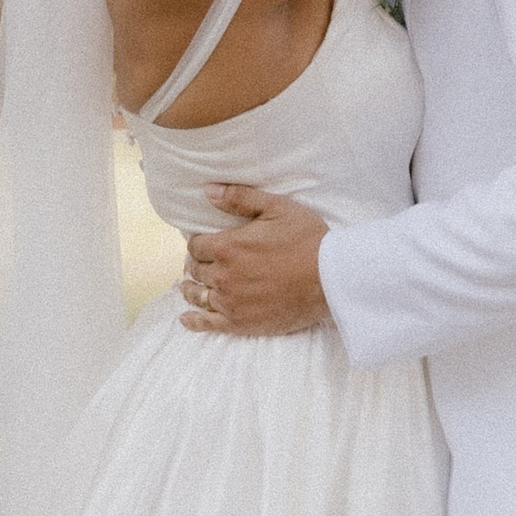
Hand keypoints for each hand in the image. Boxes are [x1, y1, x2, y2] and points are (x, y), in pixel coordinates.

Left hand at [183, 186, 331, 335]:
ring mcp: (230, 302)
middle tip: (201, 263)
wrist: (330, 278)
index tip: (204, 244)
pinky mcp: (240, 323)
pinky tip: (185, 319)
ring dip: (191, 289)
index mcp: (227, 247)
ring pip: (198, 295)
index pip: (196, 246)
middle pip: (196, 270)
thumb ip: (240, 198)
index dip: (198, 244)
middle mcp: (223, 276)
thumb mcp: (276, 208)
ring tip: (190, 286)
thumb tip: (208, 191)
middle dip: (197, 264)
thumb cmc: (307, 240)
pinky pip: (207, 323)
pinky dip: (193, 321)